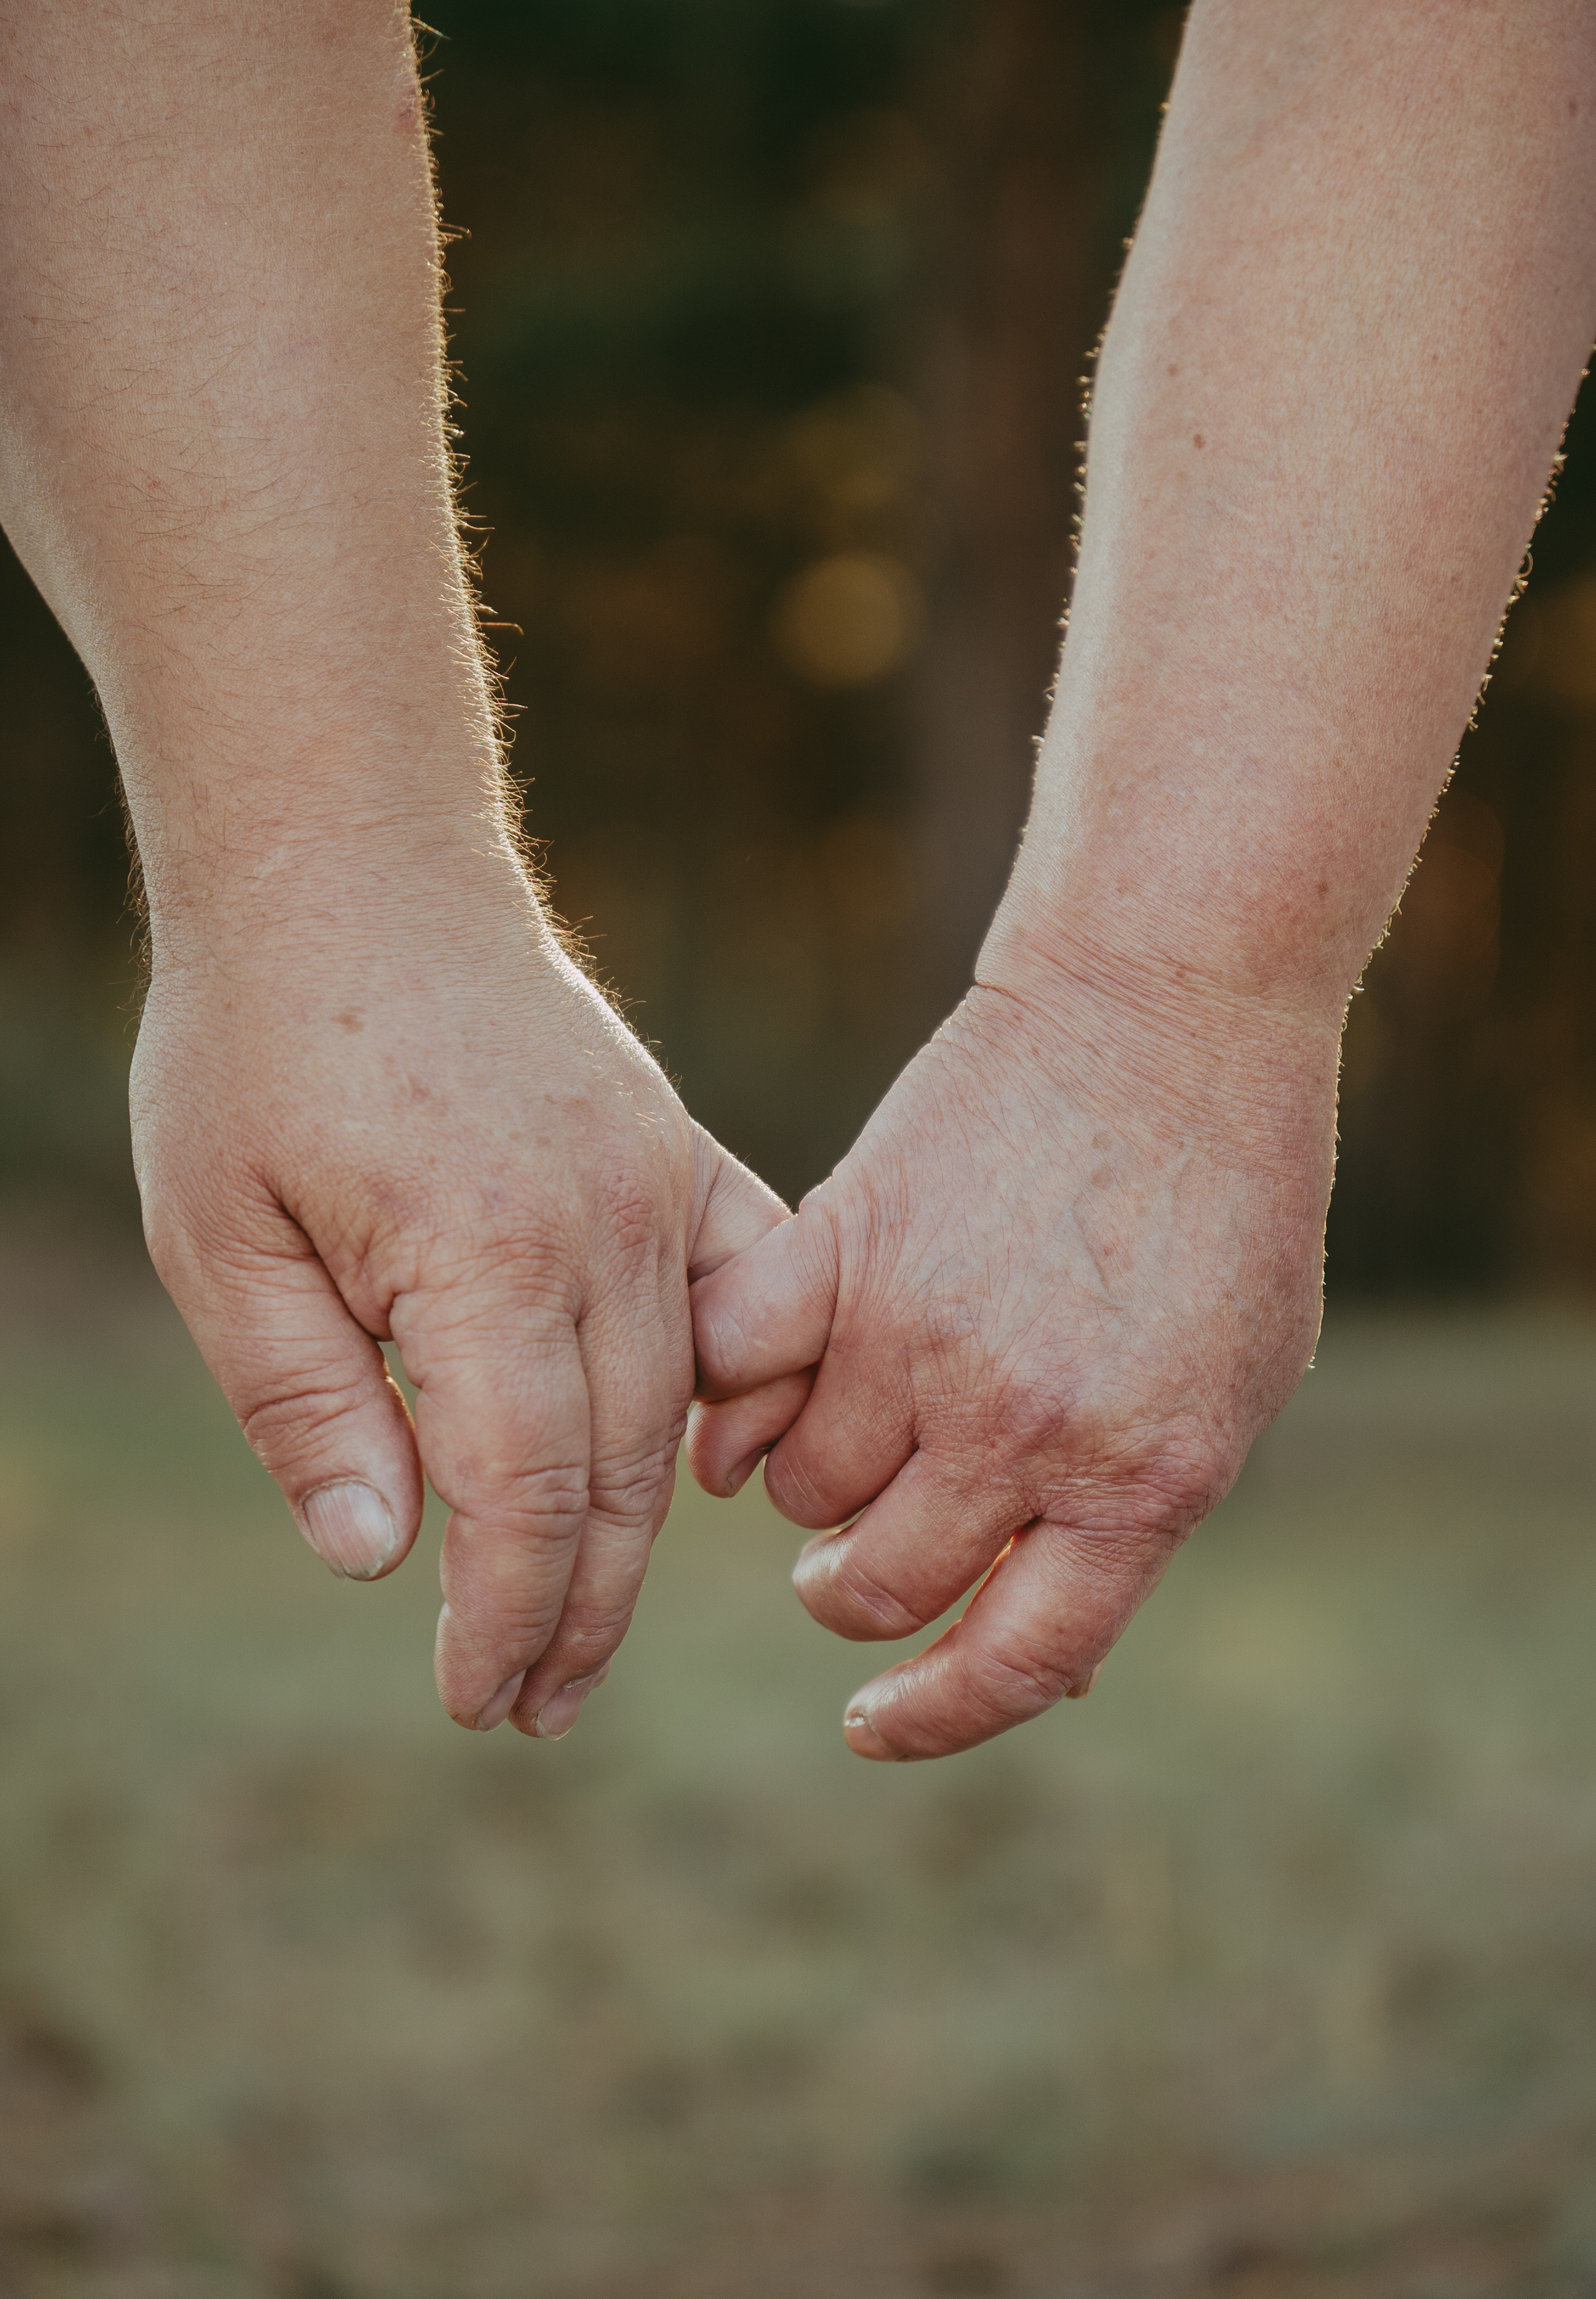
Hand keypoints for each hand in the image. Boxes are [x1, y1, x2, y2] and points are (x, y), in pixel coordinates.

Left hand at [132, 856, 784, 1737]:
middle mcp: (603, 1231)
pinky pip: (743, 1299)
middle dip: (575, 1610)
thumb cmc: (259, 1044)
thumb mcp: (219, 1236)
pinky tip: (707, 1470)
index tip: (473, 1699)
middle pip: (617, 1475)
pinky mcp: (677, 1152)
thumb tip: (382, 1561)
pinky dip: (731, 1396)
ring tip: (587, 1628)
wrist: (353, 867)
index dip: (505, 1616)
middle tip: (529, 1709)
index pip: (525, 1497)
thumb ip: (306, 1404)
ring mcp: (659, 1185)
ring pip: (678, 1409)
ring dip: (638, 1533)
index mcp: (485, 1260)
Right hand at [687, 975, 1336, 1759]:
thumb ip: (1133, 1517)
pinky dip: (722, 1404)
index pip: (1009, 1664)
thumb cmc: (1225, 1204)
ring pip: (795, 1488)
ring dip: (809, 1486)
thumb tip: (1041, 1658)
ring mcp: (919, 1332)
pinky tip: (743, 1403)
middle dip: (855, 1590)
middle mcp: (1021, 1426)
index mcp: (1138, 1480)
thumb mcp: (1230, 1390)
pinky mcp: (841, 1241)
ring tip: (849, 1428)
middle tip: (855, 1552)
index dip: (929, 1718)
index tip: (872, 1725)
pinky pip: (728, 1373)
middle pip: (872, 1583)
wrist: (1172, 1010)